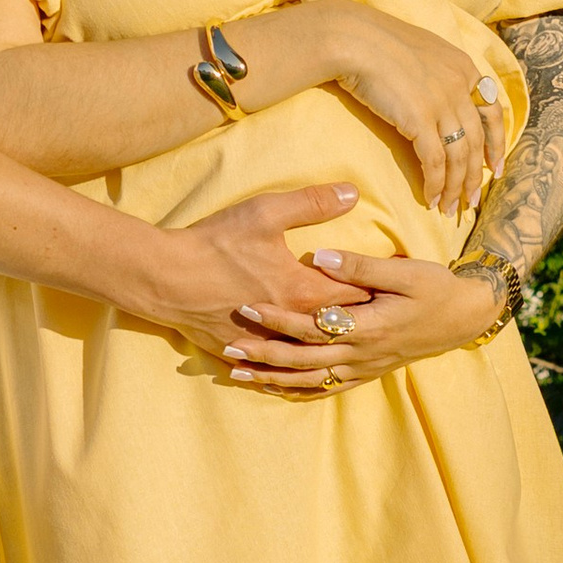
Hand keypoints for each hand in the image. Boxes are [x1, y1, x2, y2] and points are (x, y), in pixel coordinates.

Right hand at [123, 183, 364, 370]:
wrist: (164, 279)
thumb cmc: (216, 243)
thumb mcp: (266, 213)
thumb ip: (312, 202)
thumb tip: (352, 192)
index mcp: (303, 291)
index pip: (355, 295)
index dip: (378, 292)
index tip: (398, 291)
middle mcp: (290, 323)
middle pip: (337, 328)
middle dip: (362, 323)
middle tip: (387, 321)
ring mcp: (264, 342)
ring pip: (308, 355)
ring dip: (330, 349)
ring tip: (351, 347)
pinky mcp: (240, 351)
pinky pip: (274, 367)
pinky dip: (293, 368)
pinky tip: (302, 370)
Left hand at [225, 247, 500, 393]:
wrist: (465, 316)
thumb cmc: (435, 287)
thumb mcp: (404, 271)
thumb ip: (361, 266)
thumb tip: (322, 255)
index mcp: (368, 326)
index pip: (311, 326)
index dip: (277, 318)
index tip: (245, 305)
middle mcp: (362, 353)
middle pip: (303, 359)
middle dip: (263, 354)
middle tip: (228, 348)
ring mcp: (364, 367)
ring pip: (310, 380)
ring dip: (272, 378)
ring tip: (236, 373)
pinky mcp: (368, 373)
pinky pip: (328, 388)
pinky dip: (299, 391)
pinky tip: (274, 389)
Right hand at [306, 3, 507, 221]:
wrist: (352, 38)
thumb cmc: (374, 41)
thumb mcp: (419, 50)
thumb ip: (435, 72)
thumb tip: (433, 92)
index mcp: (464, 67)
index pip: (493, 111)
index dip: (498, 143)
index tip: (495, 168)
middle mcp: (460, 86)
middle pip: (478, 140)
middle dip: (476, 176)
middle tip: (471, 200)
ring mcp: (442, 103)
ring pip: (460, 157)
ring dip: (455, 187)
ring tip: (449, 208)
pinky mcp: (420, 120)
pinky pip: (434, 162)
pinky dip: (434, 184)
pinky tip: (429, 199)